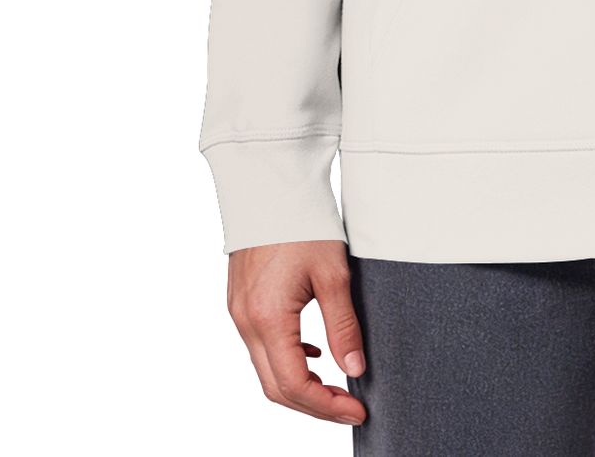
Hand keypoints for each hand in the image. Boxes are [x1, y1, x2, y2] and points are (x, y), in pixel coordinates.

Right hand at [224, 239, 366, 426]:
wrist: (270, 183)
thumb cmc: (304, 222)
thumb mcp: (333, 274)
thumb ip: (343, 326)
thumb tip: (354, 370)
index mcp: (268, 318)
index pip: (294, 385)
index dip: (326, 406)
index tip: (357, 410)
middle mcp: (245, 322)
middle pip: (275, 388)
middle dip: (314, 405)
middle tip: (349, 408)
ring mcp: (238, 313)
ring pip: (266, 372)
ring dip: (300, 386)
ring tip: (337, 388)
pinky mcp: (239, 303)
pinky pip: (259, 349)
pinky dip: (287, 362)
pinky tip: (314, 355)